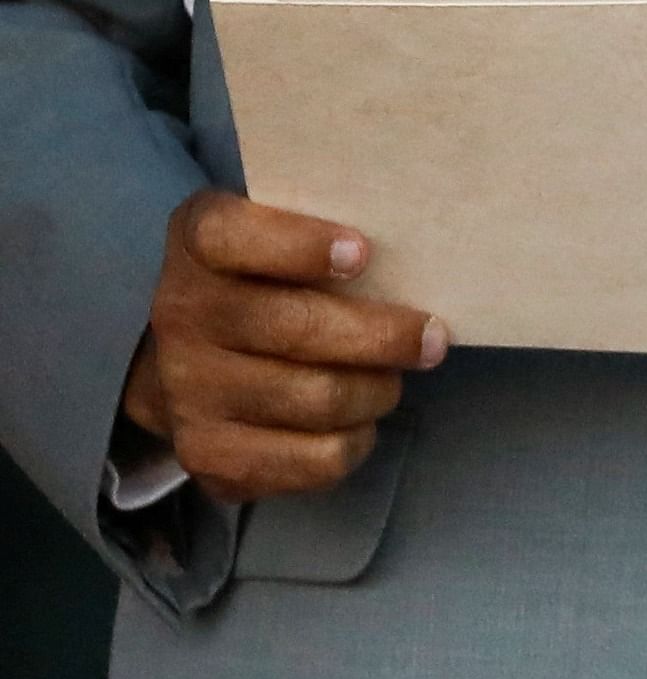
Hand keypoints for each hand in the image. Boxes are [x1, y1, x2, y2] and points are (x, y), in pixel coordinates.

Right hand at [119, 192, 446, 502]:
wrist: (186, 360)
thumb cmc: (266, 280)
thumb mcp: (282, 228)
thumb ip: (331, 219)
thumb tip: (417, 242)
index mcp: (198, 241)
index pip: (231, 236)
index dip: (299, 246)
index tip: (362, 255)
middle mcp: (181, 314)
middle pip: (298, 329)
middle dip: (384, 337)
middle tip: (431, 338)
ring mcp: (187, 390)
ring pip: (318, 397)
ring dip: (376, 391)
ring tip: (388, 379)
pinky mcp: (209, 454)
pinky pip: (313, 458)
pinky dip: (355, 441)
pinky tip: (357, 421)